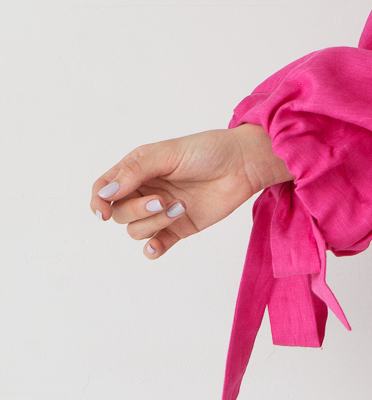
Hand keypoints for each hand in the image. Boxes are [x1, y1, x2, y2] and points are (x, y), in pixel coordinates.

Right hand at [90, 124, 292, 258]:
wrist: (244, 164)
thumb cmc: (208, 150)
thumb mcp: (168, 154)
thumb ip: (135, 173)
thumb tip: (104, 196)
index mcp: (138, 169)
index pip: (104, 189)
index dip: (98, 202)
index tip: (104, 213)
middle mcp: (146, 191)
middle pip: (120, 213)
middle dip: (137, 210)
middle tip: (162, 201)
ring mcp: (161, 211)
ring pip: (136, 230)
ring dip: (153, 224)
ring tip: (180, 208)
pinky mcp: (179, 227)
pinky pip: (155, 245)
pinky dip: (152, 249)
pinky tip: (158, 245)